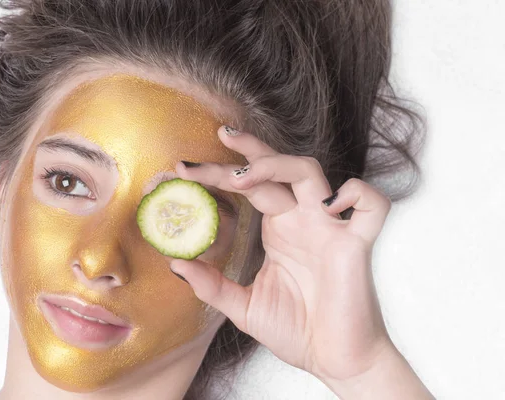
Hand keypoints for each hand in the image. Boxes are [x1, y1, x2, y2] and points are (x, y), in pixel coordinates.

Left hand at [171, 126, 419, 392]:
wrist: (335, 361)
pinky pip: (371, 205)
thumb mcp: (243, 306)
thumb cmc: (297, 330)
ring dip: (277, 165)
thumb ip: (211, 285)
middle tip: (216, 138)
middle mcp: (302, 219)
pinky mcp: (356, 245)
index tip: (184, 169)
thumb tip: (175, 263)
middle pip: (276, 167)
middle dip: (246, 151)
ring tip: (242, 177)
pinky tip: (328, 205)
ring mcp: (329, 228)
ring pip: (310, 172)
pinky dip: (357, 195)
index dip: (220, 172)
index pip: (250, 184)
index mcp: (279, 228)